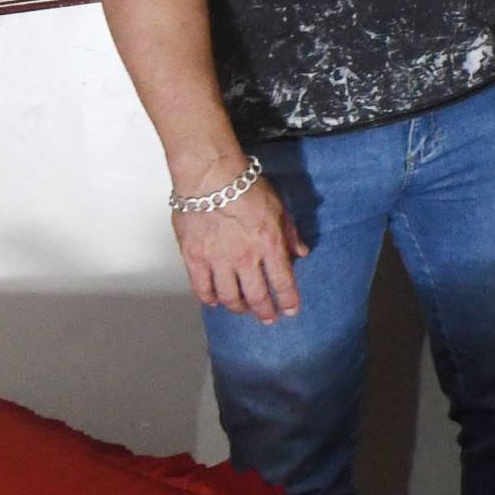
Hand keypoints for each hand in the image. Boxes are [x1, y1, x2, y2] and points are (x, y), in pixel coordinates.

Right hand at [171, 172, 308, 322]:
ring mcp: (218, 261)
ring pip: (229, 297)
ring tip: (243, 310)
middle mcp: (244, 258)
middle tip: (268, 318)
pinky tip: (214, 301)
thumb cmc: (244, 185)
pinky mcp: (194, 258)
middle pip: (256, 296)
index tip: (290, 310)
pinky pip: (202, 289)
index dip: (287, 300)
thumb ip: (289, 233)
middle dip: (265, 311)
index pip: (282, 282)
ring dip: (238, 308)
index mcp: (268, 244)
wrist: (209, 176)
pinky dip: (209, 299)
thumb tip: (300, 253)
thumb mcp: (278, 206)